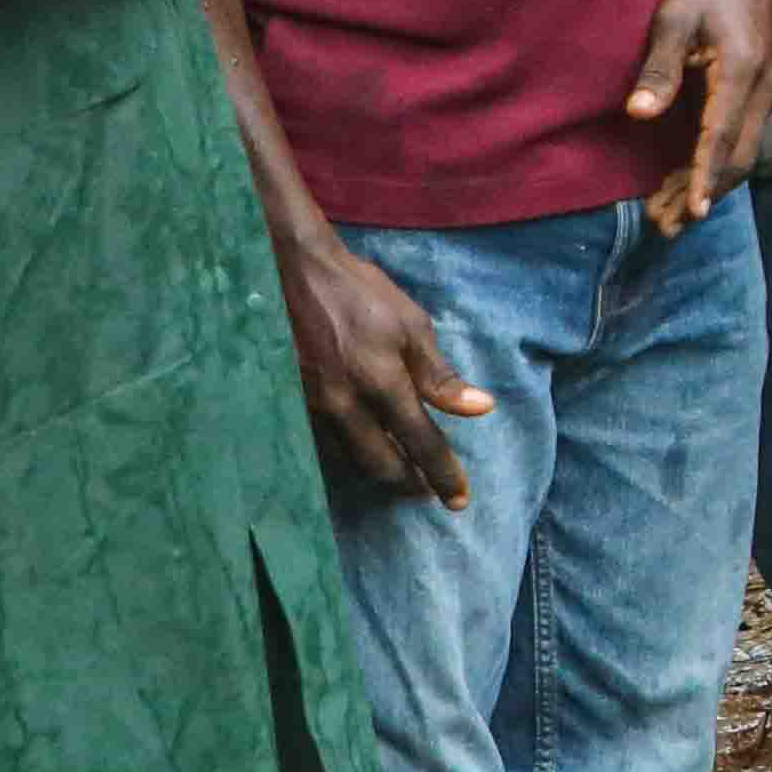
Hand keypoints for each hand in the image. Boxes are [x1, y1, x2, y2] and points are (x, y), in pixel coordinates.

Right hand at [275, 224, 491, 503]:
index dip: (442, 474)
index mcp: (381, 385)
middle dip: (408, 483)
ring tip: (402, 475)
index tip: (458, 499)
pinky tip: (362, 448)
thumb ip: (440, 375)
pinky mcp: (293, 400)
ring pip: (350, 457)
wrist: (292, 271)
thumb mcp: (411, 326)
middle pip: (381, 464)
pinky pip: (326, 441)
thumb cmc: (358, 294)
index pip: (421, 443)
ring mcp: (313, 406)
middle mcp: (345, 406)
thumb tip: (480, 409)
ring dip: (379, 472)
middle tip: (428, 491)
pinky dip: (349, 453)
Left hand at [633, 0, 771, 228]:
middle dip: (704, 194)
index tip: (693, 212)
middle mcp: (760, 90)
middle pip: (739, 158)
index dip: (705, 176)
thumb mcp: (673, 20)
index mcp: (739, 72)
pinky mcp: (759, 92)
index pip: (721, 136)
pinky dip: (715, 165)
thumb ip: (659, 70)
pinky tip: (688, 180)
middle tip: (665, 224)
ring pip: (743, 154)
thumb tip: (638, 116)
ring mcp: (765, 93)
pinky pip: (741, 139)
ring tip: (670, 213)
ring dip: (708, 185)